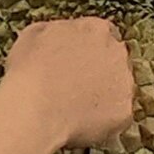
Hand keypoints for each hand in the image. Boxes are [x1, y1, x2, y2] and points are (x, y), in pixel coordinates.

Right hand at [2, 17, 133, 148]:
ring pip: (119, 90)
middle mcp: (117, 53)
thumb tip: (60, 39)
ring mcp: (125, 83)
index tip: (79, 61)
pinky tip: (80, 123)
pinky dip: (103, 122)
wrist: (34, 108)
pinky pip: (116, 117)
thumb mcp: (34, 35)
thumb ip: (58, 31)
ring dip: (103, 97)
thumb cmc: (29, 73)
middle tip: (76, 87)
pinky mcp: (124, 112)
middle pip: (115, 61)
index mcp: (96, 30)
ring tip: (74, 109)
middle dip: (100, 72)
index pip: (104, 34)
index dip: (90, 50)